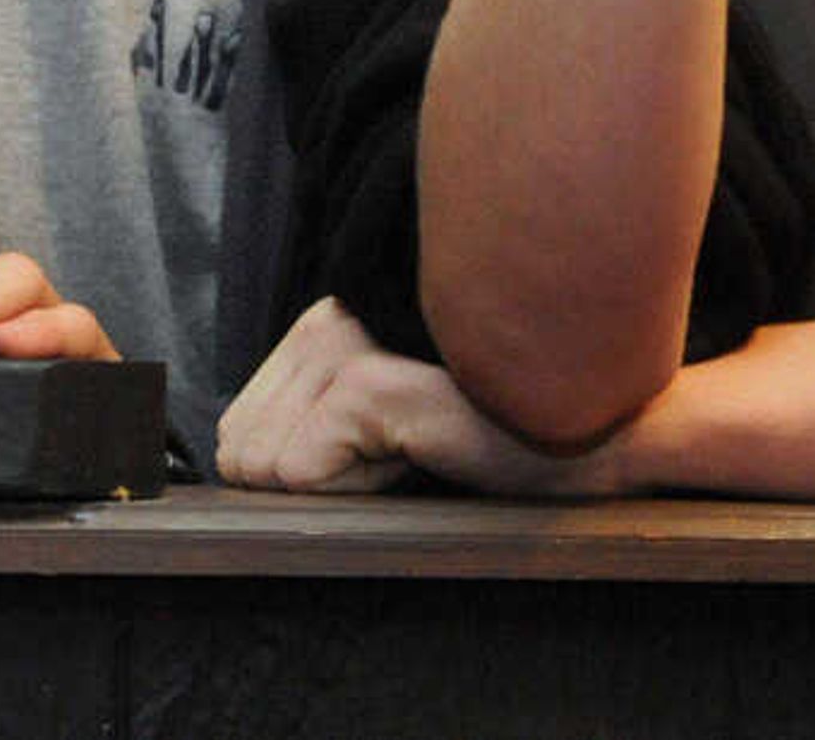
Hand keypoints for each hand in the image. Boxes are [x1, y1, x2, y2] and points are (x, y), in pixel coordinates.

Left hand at [217, 298, 640, 495]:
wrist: (578, 431)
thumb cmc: (482, 435)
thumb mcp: (377, 425)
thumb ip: (310, 426)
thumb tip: (237, 465)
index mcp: (315, 329)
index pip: (238, 427)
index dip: (301, 469)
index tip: (377, 452)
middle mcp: (320, 325)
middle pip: (241, 449)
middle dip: (312, 479)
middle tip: (394, 456)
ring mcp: (341, 348)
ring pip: (266, 467)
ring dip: (338, 484)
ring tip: (408, 452)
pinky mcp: (363, 385)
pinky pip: (302, 475)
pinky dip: (356, 489)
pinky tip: (414, 456)